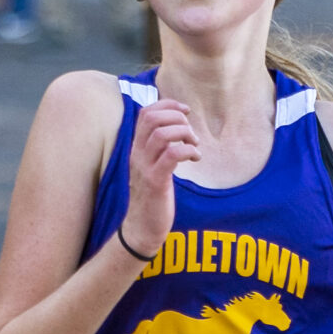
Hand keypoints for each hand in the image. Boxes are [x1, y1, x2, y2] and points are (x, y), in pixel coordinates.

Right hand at [121, 100, 200, 258]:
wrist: (142, 228)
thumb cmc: (153, 198)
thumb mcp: (154, 167)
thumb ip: (160, 149)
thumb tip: (178, 129)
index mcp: (137, 148)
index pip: (146, 113)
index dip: (168, 104)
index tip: (186, 111)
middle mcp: (137, 154)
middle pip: (152, 118)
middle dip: (177, 117)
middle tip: (190, 133)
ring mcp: (144, 168)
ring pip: (162, 134)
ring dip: (184, 133)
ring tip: (194, 145)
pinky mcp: (155, 182)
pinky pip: (171, 156)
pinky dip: (188, 151)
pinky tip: (195, 158)